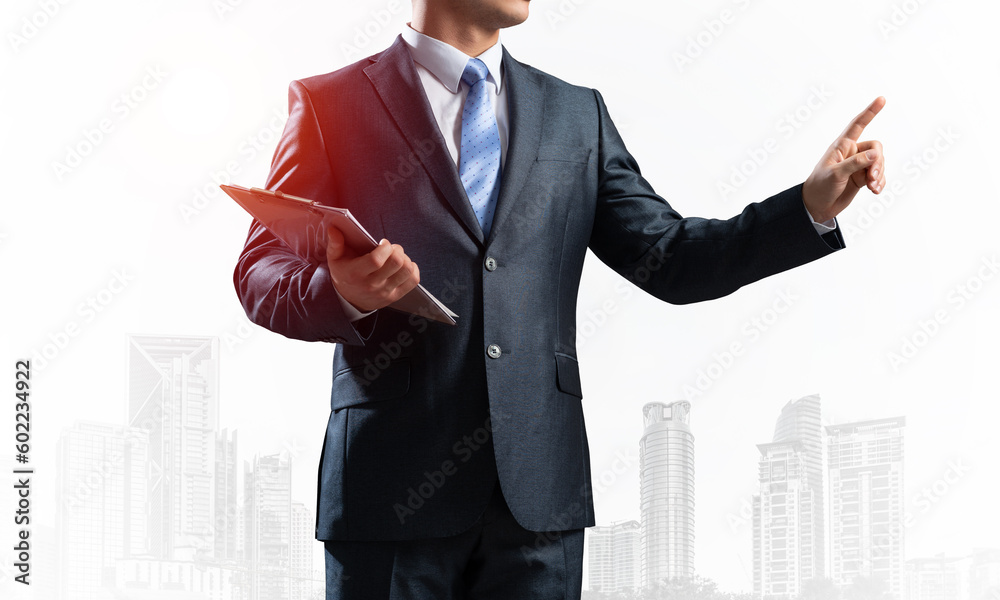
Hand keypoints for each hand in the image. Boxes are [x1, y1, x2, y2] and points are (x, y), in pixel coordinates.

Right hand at [326, 223, 419, 312]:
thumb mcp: (335, 260)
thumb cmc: (344, 274)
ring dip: (406, 259)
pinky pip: (413, 281)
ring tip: (397, 256)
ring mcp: (385, 292)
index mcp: (356, 273)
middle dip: (397, 250)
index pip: (376, 260)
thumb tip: (334, 228)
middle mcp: (372, 284)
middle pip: (396, 263)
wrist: (349, 300)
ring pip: (406, 271)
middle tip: (391, 248)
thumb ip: (334, 244)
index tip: (383, 243)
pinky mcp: (395, 296)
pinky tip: (405, 265)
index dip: (385, 248)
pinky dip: (413, 269)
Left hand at [803, 96, 885, 222]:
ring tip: (873, 187)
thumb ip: (855, 163)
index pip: (858, 124)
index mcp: (841, 146)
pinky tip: (875, 191)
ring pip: (879, 162)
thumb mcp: (835, 174)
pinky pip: (879, 175)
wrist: (816, 206)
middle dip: (878, 162)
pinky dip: (880, 182)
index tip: (882, 99)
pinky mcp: (862, 177)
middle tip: (872, 177)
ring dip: (880, 174)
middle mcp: (851, 153)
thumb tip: (875, 154)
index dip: (870, 112)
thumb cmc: (820, 187)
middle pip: (876, 148)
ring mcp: (858, 165)